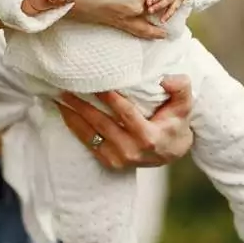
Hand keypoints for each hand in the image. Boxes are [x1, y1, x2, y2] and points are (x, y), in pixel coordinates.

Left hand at [55, 75, 194, 169]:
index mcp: (150, 138)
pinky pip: (87, 143)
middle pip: (102, 123)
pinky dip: (74, 127)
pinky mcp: (109, 162)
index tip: (95, 82)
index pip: (126, 113)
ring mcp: (119, 159)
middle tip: (65, 87)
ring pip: (91, 134)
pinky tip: (64, 112)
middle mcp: (132, 151)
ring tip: (59, 98)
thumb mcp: (184, 105)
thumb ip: (181, 88)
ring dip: (72, 115)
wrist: (171, 151)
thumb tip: (166, 79)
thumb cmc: (175, 122)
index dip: (110, 98)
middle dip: (82, 105)